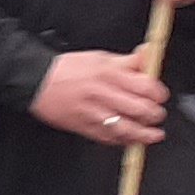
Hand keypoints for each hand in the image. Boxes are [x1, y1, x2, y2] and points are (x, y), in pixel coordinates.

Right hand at [32, 50, 166, 146]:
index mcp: (109, 74)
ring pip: (127, 128)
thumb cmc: (66, 70)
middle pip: (141, 110)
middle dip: (154, 114)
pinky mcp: (83, 126)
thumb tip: (149, 54)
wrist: (34, 81)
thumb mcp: (100, 58)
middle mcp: (103, 94)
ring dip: (144, 134)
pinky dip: (122, 141)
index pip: (146, 86)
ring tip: (153, 134)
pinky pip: (108, 138)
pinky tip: (130, 139)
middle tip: (156, 115)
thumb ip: (128, 61)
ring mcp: (93, 112)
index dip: (158, 94)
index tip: (160, 96)